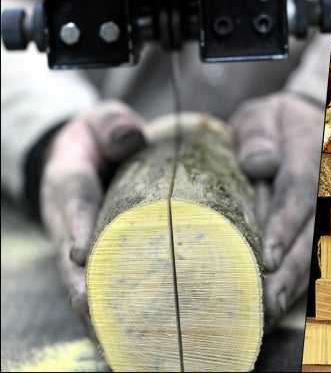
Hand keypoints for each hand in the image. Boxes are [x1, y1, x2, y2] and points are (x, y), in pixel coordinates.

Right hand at [39, 100, 145, 333]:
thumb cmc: (97, 139)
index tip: (81, 255)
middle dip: (83, 289)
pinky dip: (107, 312)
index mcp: (69, 185)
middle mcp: (67, 221)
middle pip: (71, 258)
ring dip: (96, 311)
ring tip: (118, 342)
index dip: (77, 229)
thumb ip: (111, 125)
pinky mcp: (92, 258)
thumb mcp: (101, 121)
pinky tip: (128, 338)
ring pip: (80, 282)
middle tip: (99, 316)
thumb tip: (130, 138)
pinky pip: (96, 286)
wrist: (80, 156)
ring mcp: (77, 243)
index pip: (74, 207)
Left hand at [230, 92, 323, 331]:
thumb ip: (257, 135)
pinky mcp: (323, 226)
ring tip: (267, 315)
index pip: (298, 191)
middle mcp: (326, 186)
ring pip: (317, 252)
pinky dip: (296, 285)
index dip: (283, 226)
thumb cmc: (274, 124)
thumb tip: (258, 164)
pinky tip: (276, 307)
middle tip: (264, 304)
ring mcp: (329, 209)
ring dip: (292, 286)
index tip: (265, 258)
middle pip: (311, 233)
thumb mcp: (262, 115)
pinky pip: (316, 258)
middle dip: (287, 272)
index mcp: (309, 153)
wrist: (305, 125)